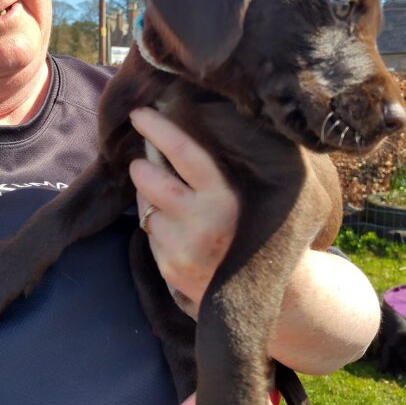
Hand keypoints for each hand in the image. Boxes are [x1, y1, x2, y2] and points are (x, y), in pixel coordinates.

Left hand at [128, 106, 238, 313]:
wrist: (266, 290)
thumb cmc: (254, 227)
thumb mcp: (246, 193)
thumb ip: (216, 166)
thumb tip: (174, 130)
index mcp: (225, 196)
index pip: (183, 152)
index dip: (157, 128)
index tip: (138, 113)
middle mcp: (201, 222)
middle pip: (150, 180)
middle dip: (140, 167)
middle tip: (141, 162)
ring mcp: (183, 248)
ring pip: (145, 208)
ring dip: (148, 199)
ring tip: (169, 202)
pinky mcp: (170, 267)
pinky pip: (150, 235)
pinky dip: (157, 227)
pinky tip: (178, 231)